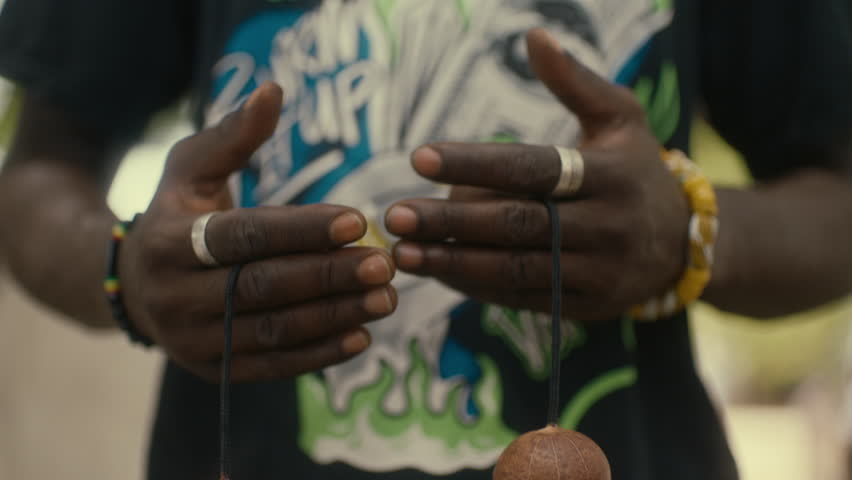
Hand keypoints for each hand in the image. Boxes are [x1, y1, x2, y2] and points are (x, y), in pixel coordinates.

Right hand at [119, 83, 396, 381]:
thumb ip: (233, 135)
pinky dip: (320, 354)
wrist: (137, 285)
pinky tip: (362, 336)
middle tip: (385, 264)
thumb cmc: (178, 214)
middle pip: (264, 286)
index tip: (358, 221)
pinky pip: (272, 366)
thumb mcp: (191, 168)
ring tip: (387, 299)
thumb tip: (274, 89)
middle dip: (330, 275)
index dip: (302, 229)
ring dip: (336, 316)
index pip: (245, 236)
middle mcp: (174, 296)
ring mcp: (191, 340)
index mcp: (169, 241)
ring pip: (274, 330)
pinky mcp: (212, 370)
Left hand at [384, 29, 688, 321]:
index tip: (419, 155)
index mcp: (610, 173)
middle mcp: (608, 225)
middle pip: (518, 224)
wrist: (683, 245)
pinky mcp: (587, 305)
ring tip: (403, 254)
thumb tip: (533, 35)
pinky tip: (438, 273)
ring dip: (454, 263)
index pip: (533, 167)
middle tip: (395, 216)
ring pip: (516, 269)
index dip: (475, 162)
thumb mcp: (621, 119)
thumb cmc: (635, 170)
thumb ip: (575, 82)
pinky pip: (523, 297)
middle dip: (451, 221)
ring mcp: (599, 272)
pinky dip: (477, 288)